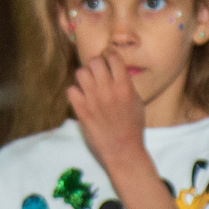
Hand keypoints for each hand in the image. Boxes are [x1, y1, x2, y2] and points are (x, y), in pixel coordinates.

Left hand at [65, 52, 152, 175]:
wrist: (123, 151)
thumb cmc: (133, 127)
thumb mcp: (137, 102)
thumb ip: (127, 84)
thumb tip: (116, 70)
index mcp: (124, 87)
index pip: (113, 57)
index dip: (110, 57)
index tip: (109, 63)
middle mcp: (108, 90)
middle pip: (94, 61)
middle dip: (96, 65)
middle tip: (97, 74)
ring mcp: (93, 100)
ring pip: (81, 72)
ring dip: (85, 77)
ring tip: (89, 86)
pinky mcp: (81, 111)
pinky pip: (71, 90)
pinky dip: (76, 92)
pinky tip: (82, 98)